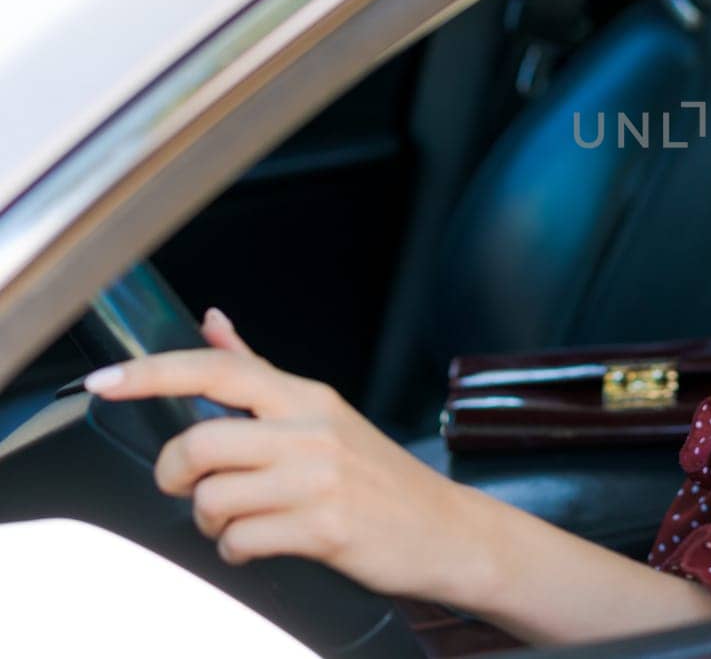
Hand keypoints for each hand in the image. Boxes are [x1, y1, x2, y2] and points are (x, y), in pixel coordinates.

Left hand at [83, 309, 478, 599]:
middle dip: (174, 477)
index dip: (150, 374)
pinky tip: (260, 546)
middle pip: (198, 444)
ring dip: (209, 522)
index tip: (101, 381)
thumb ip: (259, 371)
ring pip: (212, 500)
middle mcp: (311, 432)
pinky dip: (236, 552)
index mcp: (306, 397)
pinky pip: (240, 542)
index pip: (216, 371)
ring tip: (238, 522)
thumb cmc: (378, 476)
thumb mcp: (324, 413)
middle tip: (188, 489)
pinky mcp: (324, 529)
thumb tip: (212, 321)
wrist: (445, 530)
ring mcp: (319, 481)